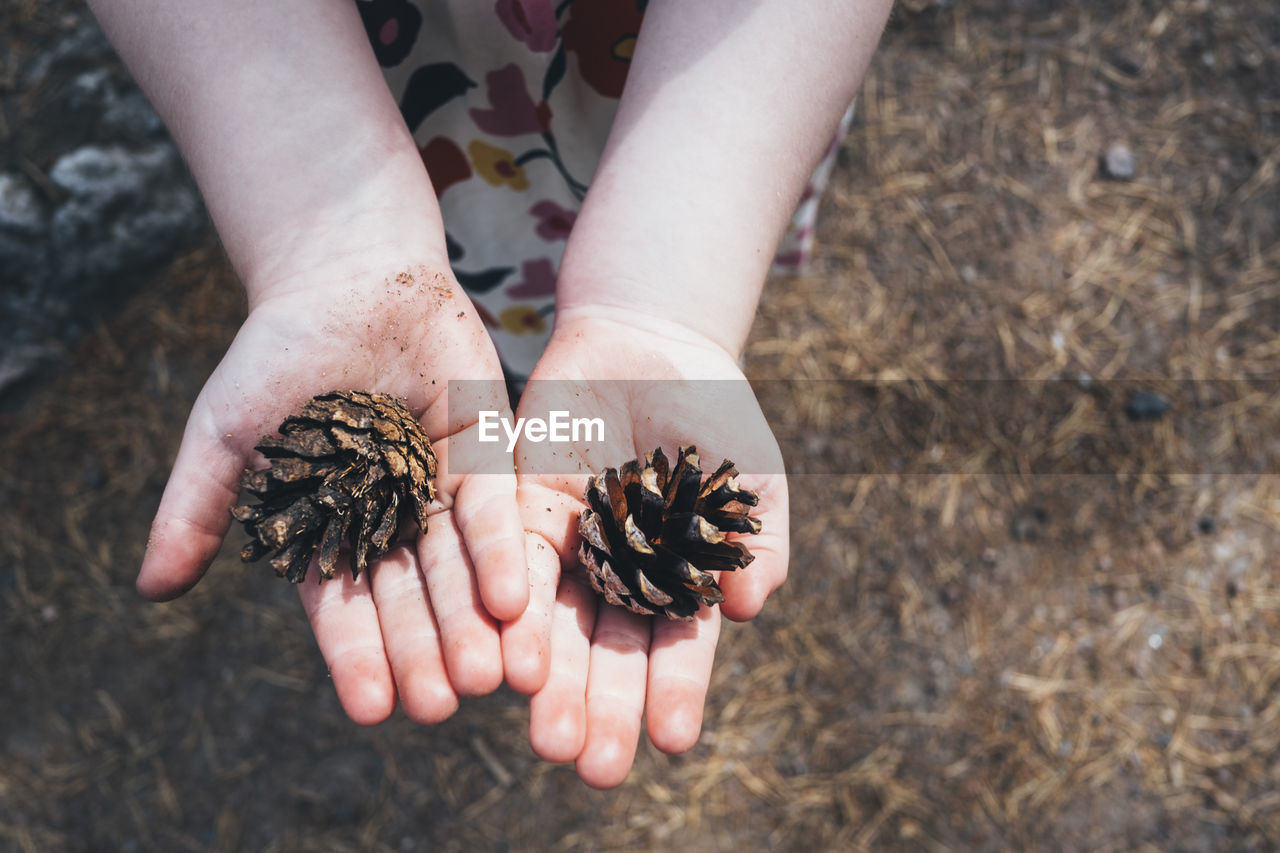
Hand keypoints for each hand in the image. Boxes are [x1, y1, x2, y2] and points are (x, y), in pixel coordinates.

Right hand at [138, 263, 528, 724]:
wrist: (344, 279)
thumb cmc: (275, 353)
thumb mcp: (227, 431)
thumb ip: (197, 506)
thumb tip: (150, 590)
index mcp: (330, 531)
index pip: (344, 607)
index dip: (357, 656)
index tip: (371, 710)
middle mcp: (391, 523)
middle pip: (412, 599)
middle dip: (428, 651)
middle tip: (445, 705)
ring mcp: (440, 491)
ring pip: (460, 569)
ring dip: (477, 621)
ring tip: (493, 676)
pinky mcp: (485, 454)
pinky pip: (495, 508)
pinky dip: (502, 552)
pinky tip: (517, 600)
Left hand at [499, 314, 788, 786]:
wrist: (652, 343)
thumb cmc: (716, 419)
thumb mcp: (754, 478)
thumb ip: (757, 542)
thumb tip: (746, 608)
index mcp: (676, 584)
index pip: (676, 649)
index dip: (676, 693)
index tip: (675, 741)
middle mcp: (617, 580)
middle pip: (608, 654)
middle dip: (602, 710)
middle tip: (595, 769)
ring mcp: (568, 548)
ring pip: (555, 626)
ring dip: (551, 683)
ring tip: (549, 739)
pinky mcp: (518, 508)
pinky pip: (513, 564)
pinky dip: (514, 610)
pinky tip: (512, 659)